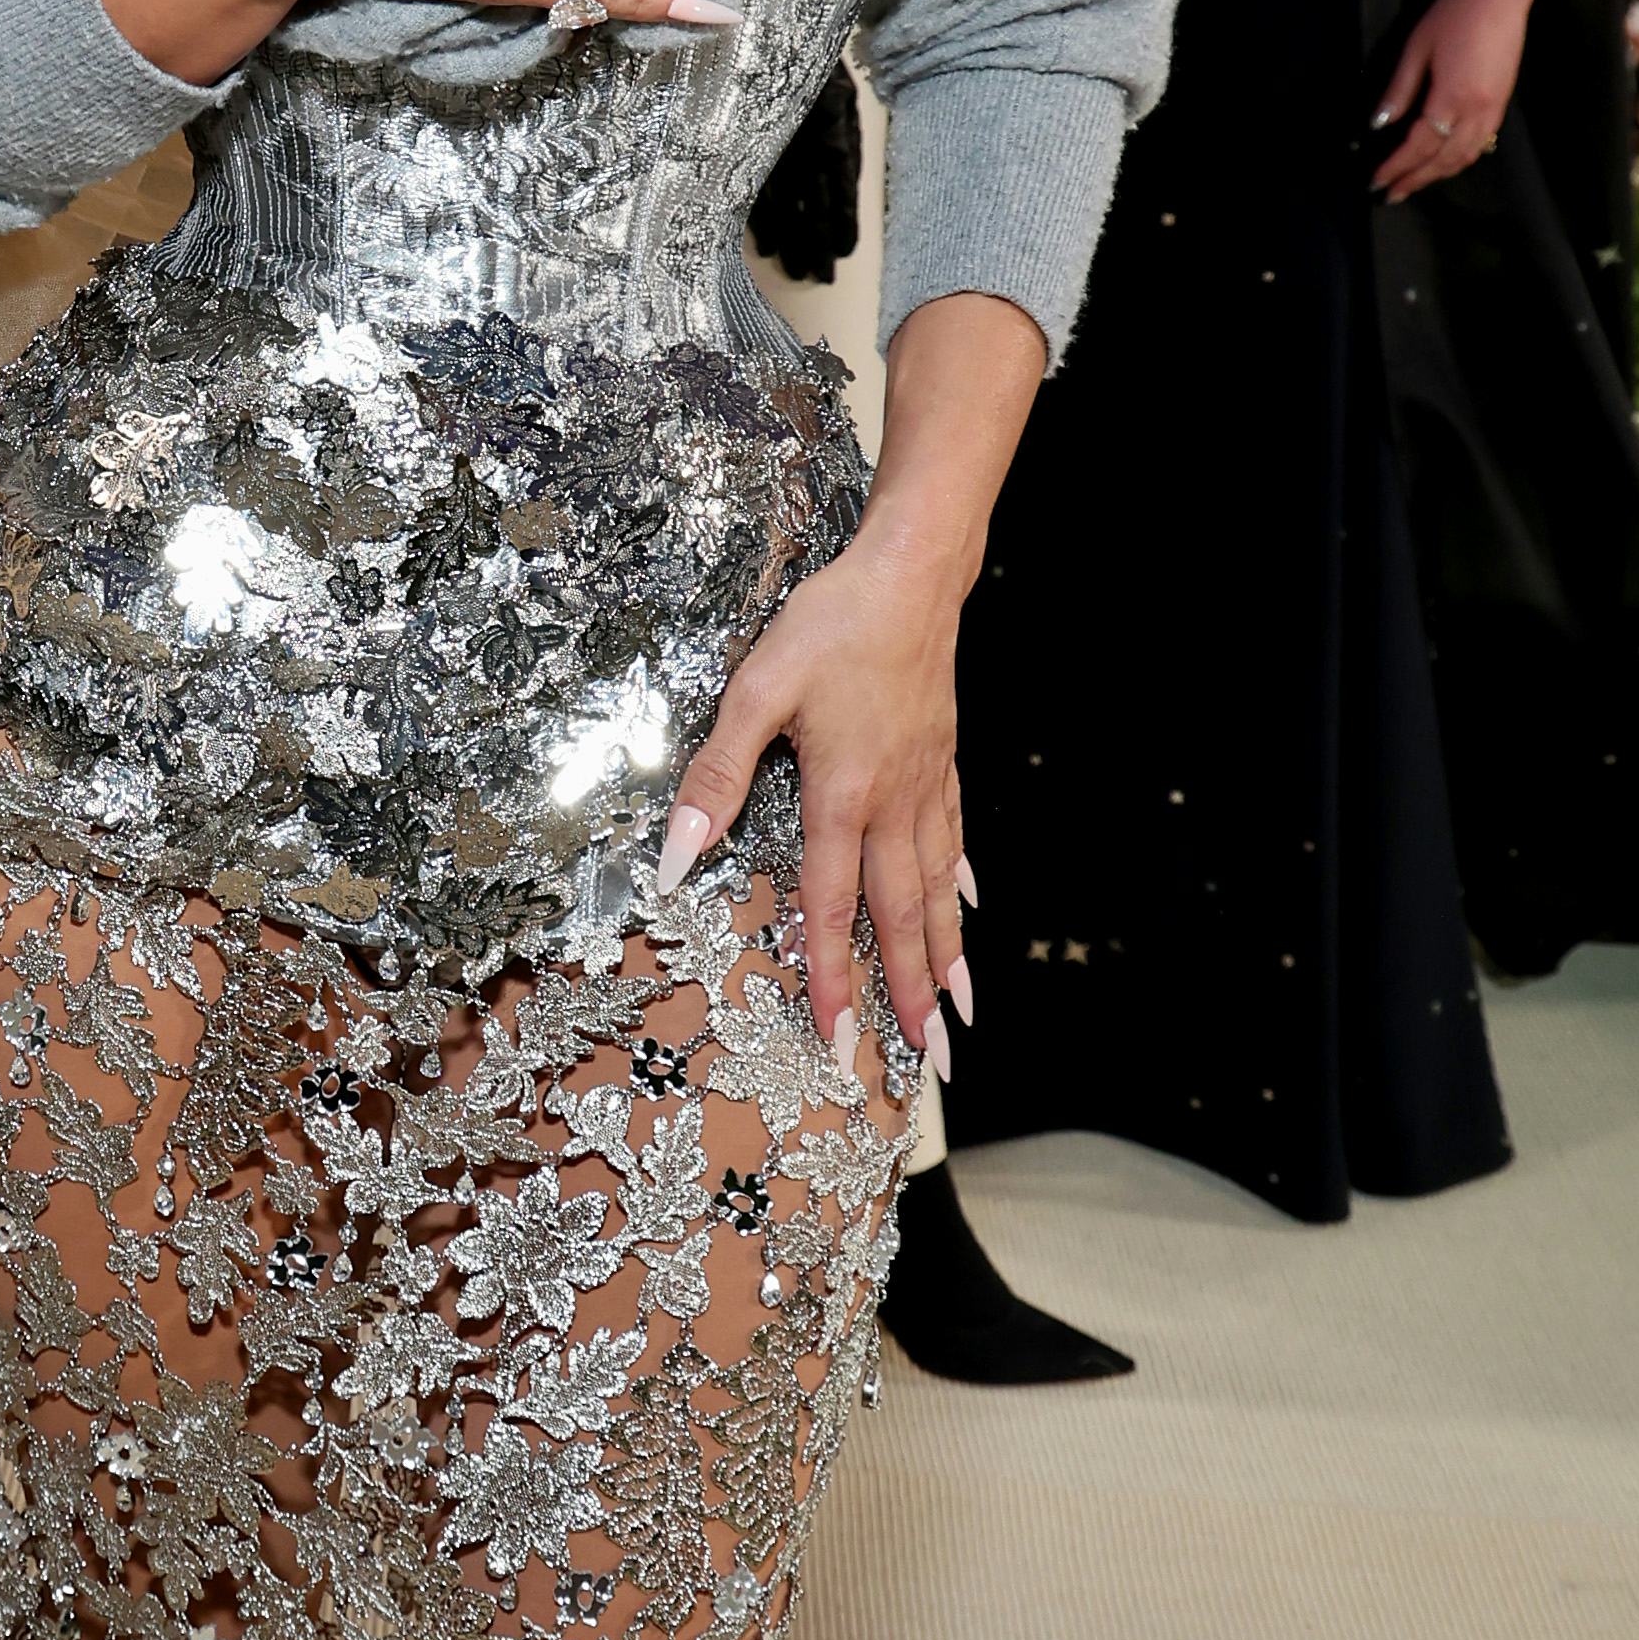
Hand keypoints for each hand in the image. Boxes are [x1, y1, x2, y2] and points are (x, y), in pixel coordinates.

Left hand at [658, 526, 967, 1082]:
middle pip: (899, 917)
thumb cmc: (831, 626)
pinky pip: (952, 840)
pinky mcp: (940, 762)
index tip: (838, 1040)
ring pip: (936, 889)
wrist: (911, 576)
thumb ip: (715, 776)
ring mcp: (925, 786)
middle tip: (927, 1063)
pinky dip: (957, 886)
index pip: (831, 907)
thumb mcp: (756, 691)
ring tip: (958, 1014)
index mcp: (842, 796)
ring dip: (944, 956)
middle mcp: (892, 805)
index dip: (832, 978)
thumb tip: (673, 855)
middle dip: (908, 995)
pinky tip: (965, 909)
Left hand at [1372, 0, 1528, 197]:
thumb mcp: (1417, 49)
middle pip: (1443, 160)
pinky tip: (1444, 163)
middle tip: (1390, 195)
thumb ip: (1400, 90)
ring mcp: (1494, 110)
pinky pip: (1479, 145)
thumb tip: (1378, 124)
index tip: (1377, 181)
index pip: (1420, 146)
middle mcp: (1476, 112)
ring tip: (1413, 184)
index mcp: (1451, 99)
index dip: (1397, 167)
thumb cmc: (1453, 16)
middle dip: (1415, 180)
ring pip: (1465, 157)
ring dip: (1438, 176)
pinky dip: (1459, 161)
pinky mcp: (1502, 104)